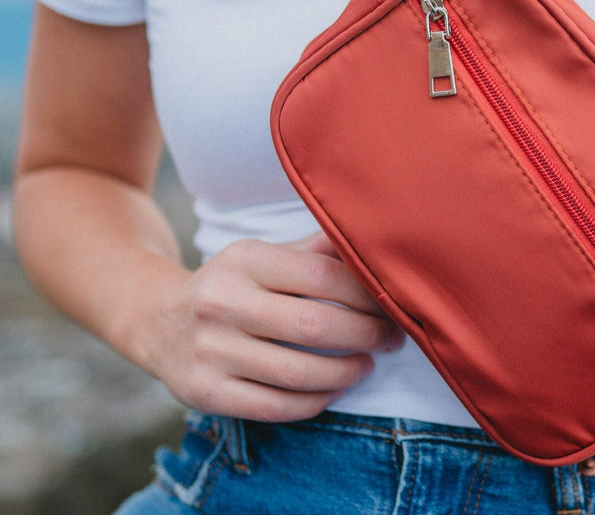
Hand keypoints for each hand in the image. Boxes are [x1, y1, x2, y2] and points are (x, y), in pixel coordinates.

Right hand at [144, 231, 403, 421]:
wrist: (157, 319)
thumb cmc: (232, 283)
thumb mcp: (264, 254)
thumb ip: (314, 250)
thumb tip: (372, 235)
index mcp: (246, 260)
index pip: (321, 275)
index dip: (365, 293)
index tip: (390, 303)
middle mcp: (223, 303)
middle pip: (314, 325)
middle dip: (365, 334)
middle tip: (390, 337)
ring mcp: (211, 351)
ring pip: (297, 372)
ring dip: (345, 373)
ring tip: (366, 364)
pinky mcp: (205, 393)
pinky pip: (273, 406)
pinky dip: (312, 402)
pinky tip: (331, 390)